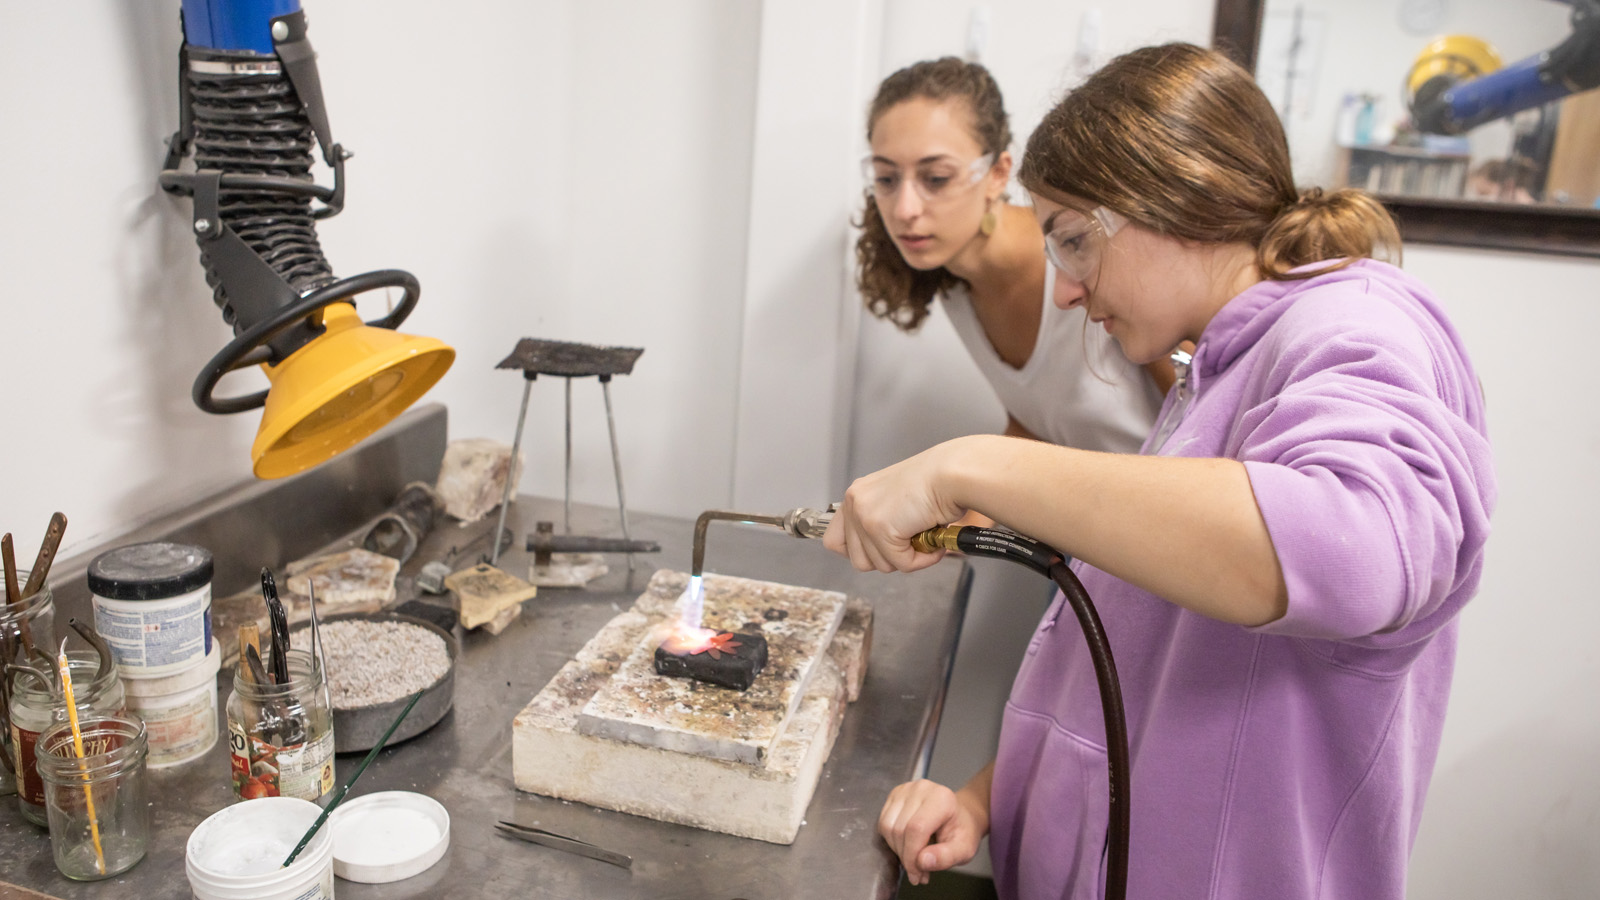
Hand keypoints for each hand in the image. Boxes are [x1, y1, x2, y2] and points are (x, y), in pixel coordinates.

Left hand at [822, 440, 969, 572]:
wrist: (952, 474)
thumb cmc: (937, 482)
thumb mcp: (898, 501)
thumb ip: (882, 522)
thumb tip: (881, 555)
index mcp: (857, 495)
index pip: (834, 541)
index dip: (860, 553)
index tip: (881, 552)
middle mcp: (854, 503)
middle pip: (857, 560)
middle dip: (888, 559)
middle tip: (910, 544)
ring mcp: (864, 516)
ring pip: (880, 565)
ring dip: (907, 559)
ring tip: (924, 538)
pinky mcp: (880, 528)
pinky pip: (901, 564)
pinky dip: (922, 560)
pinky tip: (934, 543)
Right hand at [878, 779, 987, 884]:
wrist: (960, 817)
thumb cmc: (962, 832)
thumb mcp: (963, 850)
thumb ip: (945, 857)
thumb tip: (922, 861)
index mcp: (942, 799)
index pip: (916, 829)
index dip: (912, 856)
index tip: (917, 875)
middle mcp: (922, 789)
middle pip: (900, 829)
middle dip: (906, 857)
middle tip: (917, 872)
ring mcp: (906, 789)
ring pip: (888, 827)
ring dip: (898, 850)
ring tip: (914, 859)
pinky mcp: (895, 794)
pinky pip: (883, 823)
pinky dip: (892, 840)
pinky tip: (908, 846)